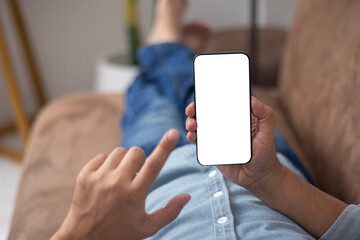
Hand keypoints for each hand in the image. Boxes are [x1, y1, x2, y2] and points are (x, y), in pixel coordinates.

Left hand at [52, 129, 189, 239]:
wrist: (83, 238)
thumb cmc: (120, 233)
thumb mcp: (147, 227)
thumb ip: (169, 212)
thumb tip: (187, 196)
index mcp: (134, 195)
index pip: (154, 165)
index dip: (165, 147)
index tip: (173, 132)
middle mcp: (116, 184)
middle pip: (136, 151)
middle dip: (140, 159)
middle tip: (136, 175)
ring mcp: (99, 178)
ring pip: (119, 151)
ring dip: (124, 162)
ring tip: (119, 179)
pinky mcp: (85, 175)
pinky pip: (102, 156)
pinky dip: (107, 164)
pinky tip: (106, 179)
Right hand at [185, 97, 280, 188]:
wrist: (258, 177)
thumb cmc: (265, 154)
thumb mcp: (268, 134)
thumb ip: (265, 116)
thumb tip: (253, 100)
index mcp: (237, 116)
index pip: (221, 102)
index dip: (210, 96)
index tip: (203, 95)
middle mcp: (225, 124)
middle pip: (206, 112)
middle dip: (195, 108)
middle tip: (191, 110)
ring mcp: (217, 136)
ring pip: (200, 125)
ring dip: (191, 122)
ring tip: (192, 125)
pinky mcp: (212, 148)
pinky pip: (199, 141)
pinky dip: (192, 136)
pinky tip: (191, 136)